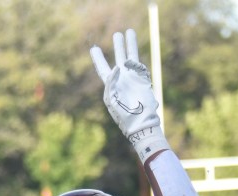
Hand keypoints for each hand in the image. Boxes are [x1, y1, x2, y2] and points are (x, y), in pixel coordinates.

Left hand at [90, 28, 167, 162]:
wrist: (141, 123)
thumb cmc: (124, 114)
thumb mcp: (111, 99)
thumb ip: (110, 82)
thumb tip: (116, 67)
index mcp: (111, 86)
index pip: (103, 68)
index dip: (98, 58)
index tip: (94, 48)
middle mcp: (122, 80)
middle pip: (119, 58)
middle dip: (118, 46)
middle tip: (117, 34)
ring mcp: (133, 79)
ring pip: (131, 57)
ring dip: (130, 45)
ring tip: (129, 32)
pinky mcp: (143, 80)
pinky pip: (139, 66)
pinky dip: (134, 61)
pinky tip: (130, 58)